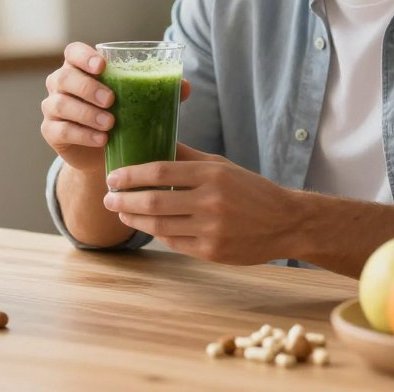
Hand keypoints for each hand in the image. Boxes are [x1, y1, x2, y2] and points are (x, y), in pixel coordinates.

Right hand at [40, 42, 191, 174]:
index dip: (83, 56)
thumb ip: (159, 90)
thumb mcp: (139, 101)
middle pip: (64, 77)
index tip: (102, 66)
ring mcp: (53, 107)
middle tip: (111, 100)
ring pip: (61, 104)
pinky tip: (101, 140)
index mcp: (80, 68)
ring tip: (111, 124)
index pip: (72, 52)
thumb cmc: (121, 115)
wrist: (103, 152)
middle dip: (88, 88)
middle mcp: (61, 83)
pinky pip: (61, 130)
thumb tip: (185, 85)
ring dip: (87, 114)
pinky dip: (82, 134)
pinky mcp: (51, 131)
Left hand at [102, 144, 296, 264]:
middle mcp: (210, 201)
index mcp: (211, 174)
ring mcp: (211, 229)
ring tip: (121, 212)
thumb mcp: (221, 166)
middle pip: (154, 201)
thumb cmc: (251, 189)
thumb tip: (154, 142)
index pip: (160, 171)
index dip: (131, 175)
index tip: (112, 177)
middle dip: (124, 200)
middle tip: (108, 197)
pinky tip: (147, 225)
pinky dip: (156, 233)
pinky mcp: (211, 252)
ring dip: (134, 219)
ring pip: (159, 226)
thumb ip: (187, 156)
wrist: (285, 222)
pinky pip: (173, 242)